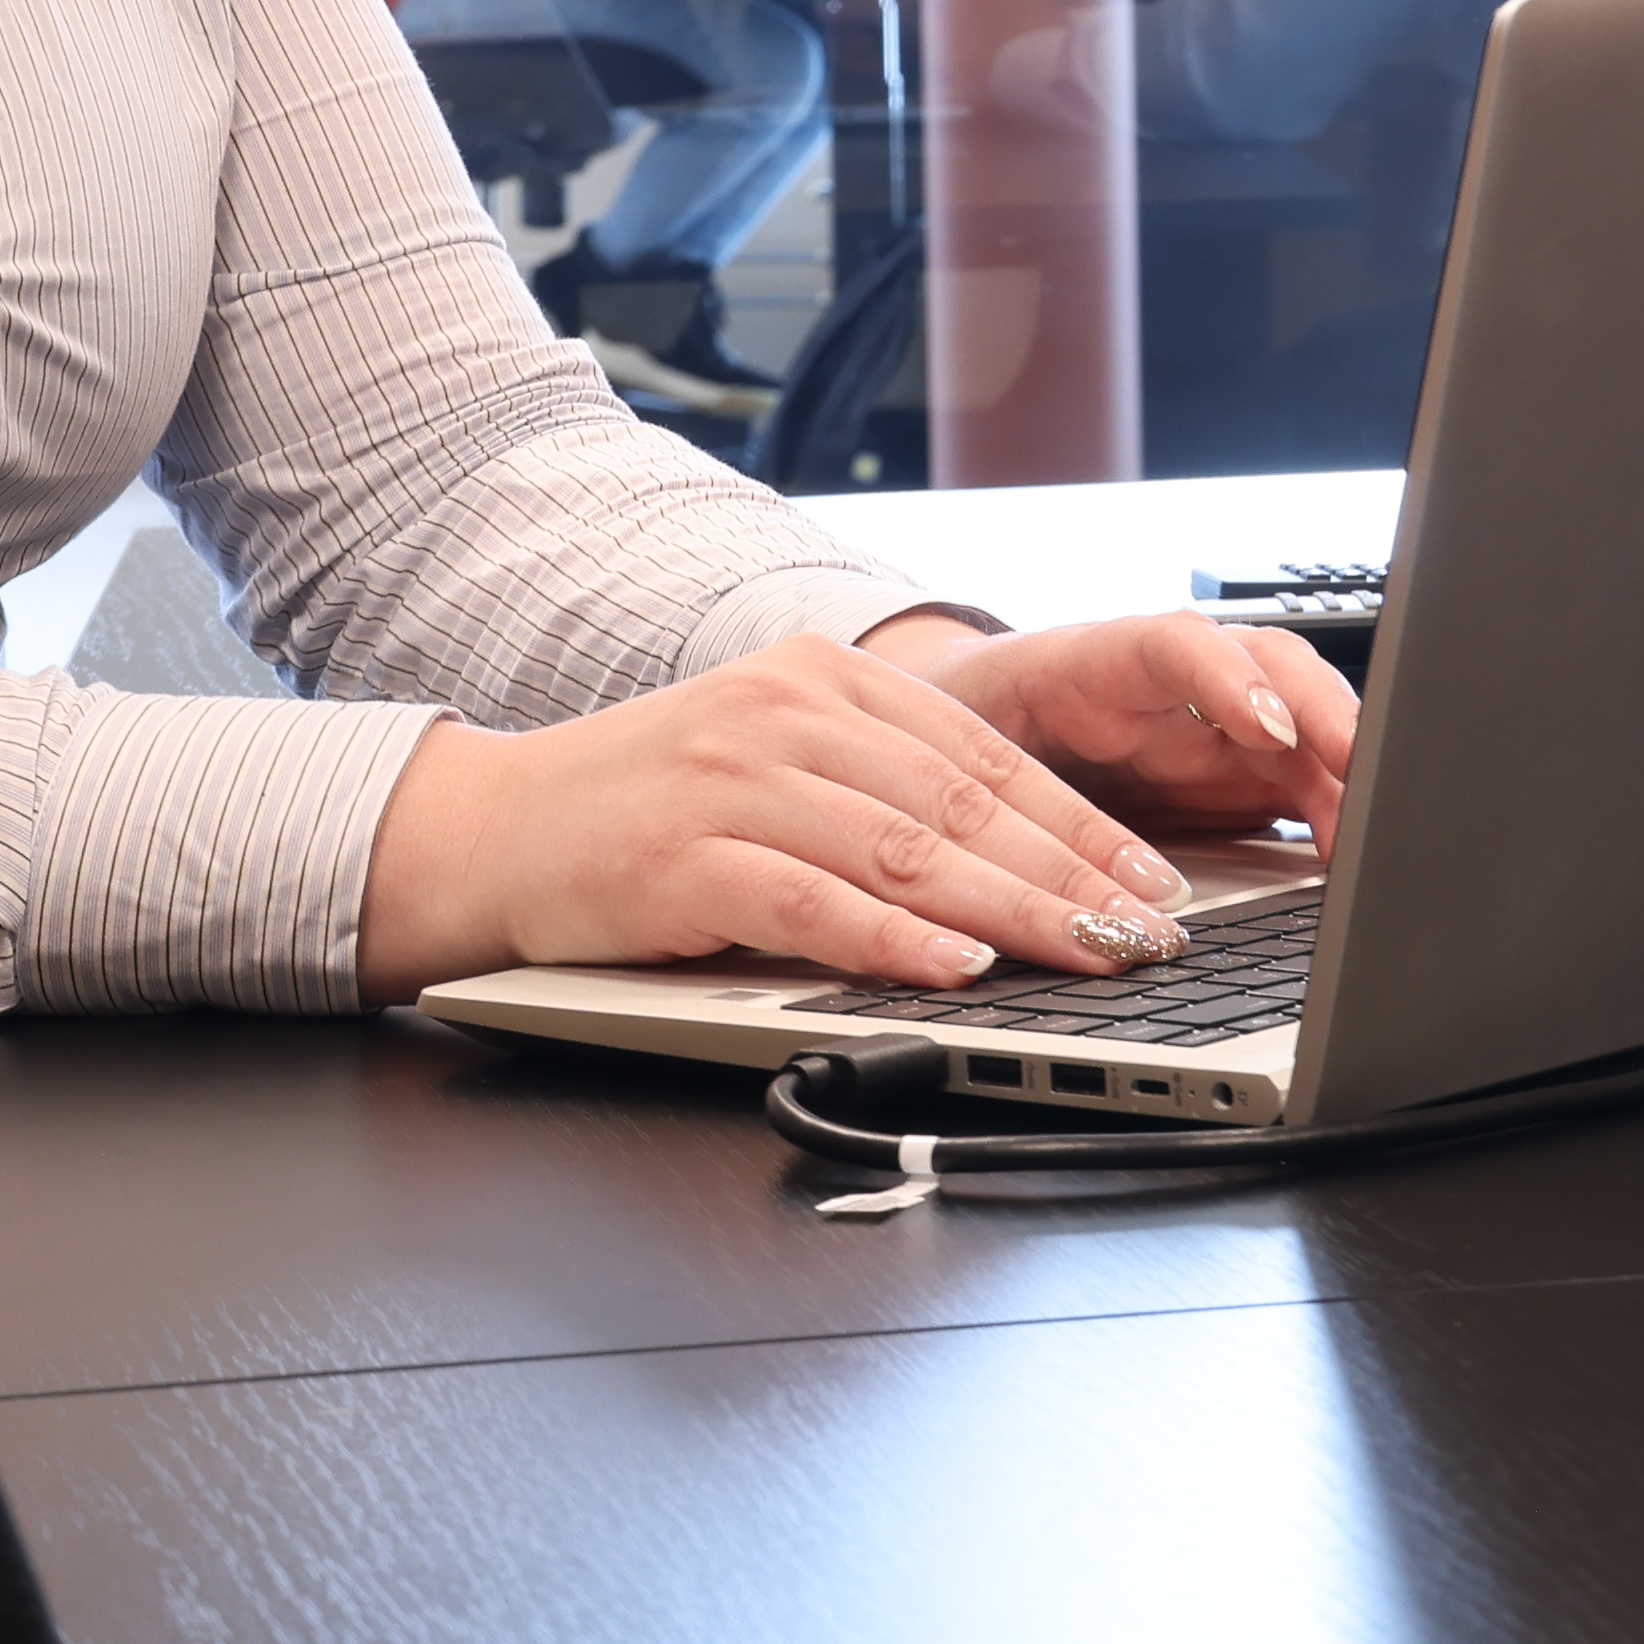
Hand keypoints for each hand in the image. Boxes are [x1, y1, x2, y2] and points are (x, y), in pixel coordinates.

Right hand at [354, 631, 1195, 999]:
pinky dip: (890, 936)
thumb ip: (880, 793)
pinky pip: (809, 900)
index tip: (1155, 879)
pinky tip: (954, 965)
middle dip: (1072, 873)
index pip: (984, 753)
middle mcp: (785, 710)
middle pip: (961, 801)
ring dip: (1012, 909)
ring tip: (1090, 952)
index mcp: (822, 678)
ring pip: (904, 848)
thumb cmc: (645, 811)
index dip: (1081, 820)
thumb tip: (1020, 865)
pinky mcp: (681, 857)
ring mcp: (731, 779)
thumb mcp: (773, 764)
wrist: (488, 827)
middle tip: (1153, 931)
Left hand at [868, 603, 1352, 842]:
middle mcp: (1170, 684)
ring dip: (1342, 771)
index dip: (1229, 681)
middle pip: (1271, 671)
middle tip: (1364, 777)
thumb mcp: (966, 754)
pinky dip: (1330, 811)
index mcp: (1097, 664)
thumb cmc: (961, 728)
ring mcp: (1210, 722)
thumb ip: (1005, 795)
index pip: (1175, 646)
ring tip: (1364, 834)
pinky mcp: (1231, 769)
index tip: (1268, 728)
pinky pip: (1298, 777)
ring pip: (1299, 721)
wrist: (958, 730)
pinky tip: (1343, 853)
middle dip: (1328, 716)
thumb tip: (1042, 861)